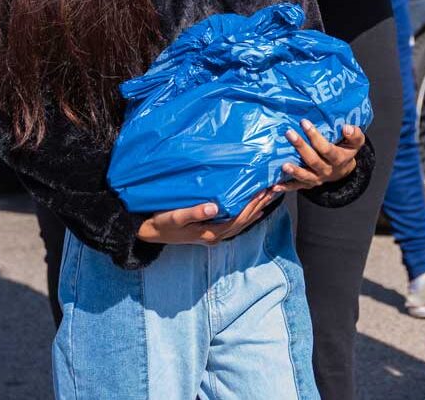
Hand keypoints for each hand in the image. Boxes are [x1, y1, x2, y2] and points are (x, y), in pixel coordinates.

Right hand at [137, 189, 274, 245]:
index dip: (253, 205)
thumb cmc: (161, 222)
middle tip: (274, 188)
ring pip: (242, 223)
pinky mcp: (211, 230)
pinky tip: (253, 207)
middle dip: (260, 205)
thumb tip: (214, 207)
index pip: (239, 218)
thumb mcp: (175, 216)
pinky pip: (235, 223)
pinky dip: (247, 215)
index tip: (264, 190)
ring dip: (256, 209)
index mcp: (211, 232)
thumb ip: (194, 212)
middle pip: (245, 221)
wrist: (150, 233)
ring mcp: (214, 235)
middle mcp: (216, 236)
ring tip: (269, 195)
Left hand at [272, 120, 366, 193]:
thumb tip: (346, 128)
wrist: (344, 170)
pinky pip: (297, 186)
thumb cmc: (346, 150)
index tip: (304, 122)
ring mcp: (317, 179)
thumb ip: (354, 134)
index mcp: (338, 159)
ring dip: (294, 171)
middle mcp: (327, 170)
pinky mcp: (309, 184)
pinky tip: (275, 186)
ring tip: (284, 165)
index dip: (315, 136)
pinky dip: (286, 187)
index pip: (326, 148)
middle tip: (289, 133)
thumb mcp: (355, 142)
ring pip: (305, 176)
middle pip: (313, 160)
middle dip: (301, 147)